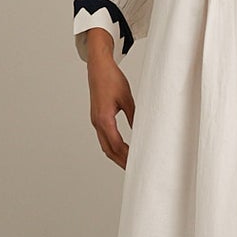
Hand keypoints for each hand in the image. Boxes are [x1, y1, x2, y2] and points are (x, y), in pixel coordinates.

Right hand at [84, 29, 135, 168]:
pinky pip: (104, 137)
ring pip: (105, 145)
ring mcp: (96, 121)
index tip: (136, 163)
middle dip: (121, 161)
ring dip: (116, 155)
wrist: (98, 67)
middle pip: (108, 149)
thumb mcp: (127, 98)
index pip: (116, 144)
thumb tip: (140, 131)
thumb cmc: (111, 79)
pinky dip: (112, 146)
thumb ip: (134, 116)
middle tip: (133, 169)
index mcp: (104, 119)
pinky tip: (122, 148)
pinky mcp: (97, 118)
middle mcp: (97, 122)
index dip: (126, 156)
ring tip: (128, 163)